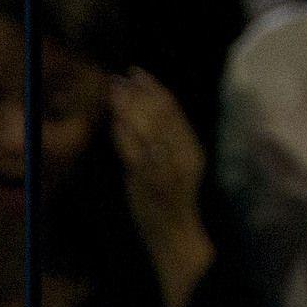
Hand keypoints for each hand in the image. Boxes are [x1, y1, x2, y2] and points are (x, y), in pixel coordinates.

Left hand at [105, 72, 205, 254]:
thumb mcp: (176, 166)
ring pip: (148, 128)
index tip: (139, 73)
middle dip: (139, 92)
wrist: (175, 234)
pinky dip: (124, 133)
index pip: (175, 110)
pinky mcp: (150, 180)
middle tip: (120, 77)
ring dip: (129, 107)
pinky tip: (114, 121)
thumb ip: (165, 142)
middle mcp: (183, 154)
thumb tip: (145, 110)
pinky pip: (135, 151)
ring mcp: (167, 166)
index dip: (156, 87)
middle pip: (162, 114)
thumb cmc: (171, 201)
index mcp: (192, 148)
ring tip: (114, 91)